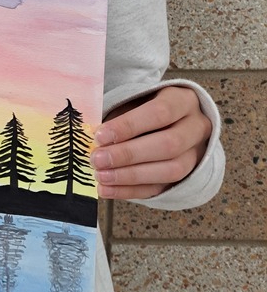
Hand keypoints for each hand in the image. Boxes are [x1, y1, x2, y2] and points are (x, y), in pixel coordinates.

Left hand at [91, 86, 210, 199]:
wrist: (172, 121)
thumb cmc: (145, 108)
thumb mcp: (134, 101)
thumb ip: (118, 116)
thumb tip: (94, 136)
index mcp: (183, 100)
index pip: (160, 112)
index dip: (129, 125)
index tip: (100, 136)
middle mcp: (197, 127)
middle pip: (169, 144)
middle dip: (128, 155)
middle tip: (98, 159)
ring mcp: (197, 154)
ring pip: (172, 171)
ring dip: (131, 176)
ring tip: (102, 176)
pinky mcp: (188, 176)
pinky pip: (162, 188)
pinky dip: (132, 191)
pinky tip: (109, 190)